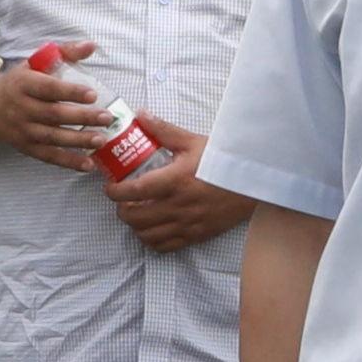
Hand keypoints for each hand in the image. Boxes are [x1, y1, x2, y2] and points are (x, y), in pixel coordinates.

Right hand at [0, 53, 122, 158]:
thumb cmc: (19, 82)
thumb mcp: (35, 63)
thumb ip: (64, 53)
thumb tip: (91, 46)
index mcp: (24, 84)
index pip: (48, 89)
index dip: (70, 92)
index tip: (93, 94)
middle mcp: (22, 108)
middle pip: (54, 114)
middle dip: (82, 117)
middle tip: (107, 117)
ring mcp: (23, 130)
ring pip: (52, 137)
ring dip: (78, 140)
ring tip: (101, 139)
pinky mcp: (26, 147)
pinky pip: (48, 156)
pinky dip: (68, 162)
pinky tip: (87, 164)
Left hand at [106, 143, 246, 256]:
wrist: (251, 182)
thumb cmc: (222, 161)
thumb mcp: (192, 142)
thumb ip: (163, 130)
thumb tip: (140, 115)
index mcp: (175, 181)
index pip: (134, 191)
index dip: (115, 192)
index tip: (110, 187)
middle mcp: (179, 206)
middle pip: (136, 217)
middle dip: (121, 209)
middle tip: (122, 200)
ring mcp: (187, 224)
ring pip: (147, 235)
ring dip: (135, 226)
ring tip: (136, 213)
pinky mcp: (196, 235)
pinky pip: (165, 246)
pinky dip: (152, 240)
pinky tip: (152, 228)